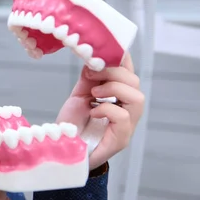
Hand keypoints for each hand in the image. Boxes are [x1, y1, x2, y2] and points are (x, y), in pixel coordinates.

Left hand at [56, 53, 143, 169]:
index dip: (122, 59)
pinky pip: (123, 117)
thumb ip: (89, 77)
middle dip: (113, 72)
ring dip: (113, 89)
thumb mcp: (79, 94)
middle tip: (90, 75)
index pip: (130, 72)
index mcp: (119, 96)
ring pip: (137, 98)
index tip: (104, 50)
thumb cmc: (73, 124)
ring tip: (94, 94)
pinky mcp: (120, 139)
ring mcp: (127, 125)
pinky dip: (107, 109)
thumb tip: (94, 57)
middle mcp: (127, 110)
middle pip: (135, 82)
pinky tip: (93, 111)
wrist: (61, 149)